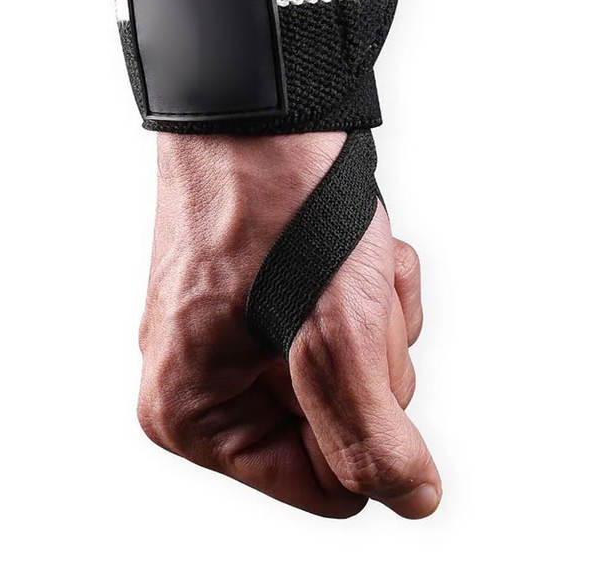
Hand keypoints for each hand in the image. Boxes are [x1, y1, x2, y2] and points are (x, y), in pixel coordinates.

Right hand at [137, 132, 440, 518]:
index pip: (325, 486)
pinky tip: (352, 243)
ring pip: (356, 369)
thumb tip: (410, 498)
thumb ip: (368, 434)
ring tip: (349, 258)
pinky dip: (368, 285)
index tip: (361, 353)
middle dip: (370, 355)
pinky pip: (348, 323)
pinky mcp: (269, 294)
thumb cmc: (270, 200)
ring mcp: (237, 332)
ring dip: (373, 313)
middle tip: (347, 293)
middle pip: (345, 424)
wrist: (260, 103)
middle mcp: (204, 377)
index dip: (368, 426)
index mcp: (192, 410)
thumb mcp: (330, 333)